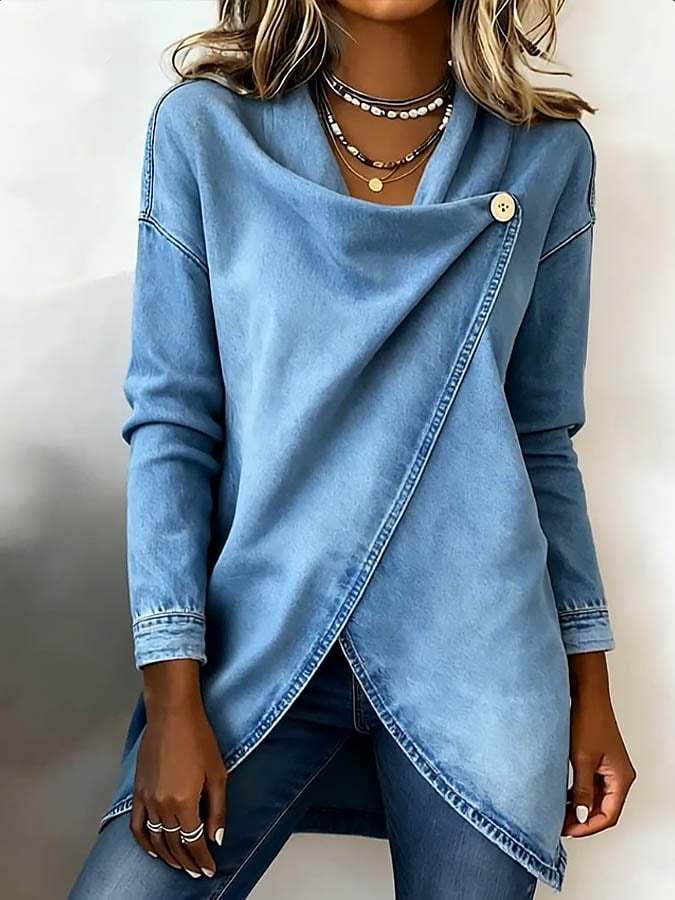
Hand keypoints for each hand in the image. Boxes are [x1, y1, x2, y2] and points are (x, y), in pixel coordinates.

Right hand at [129, 659, 227, 877]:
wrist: (172, 715)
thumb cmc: (199, 739)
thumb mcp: (217, 773)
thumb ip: (217, 809)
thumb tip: (216, 838)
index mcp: (184, 802)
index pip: (193, 841)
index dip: (202, 858)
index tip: (210, 870)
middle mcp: (162, 805)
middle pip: (174, 844)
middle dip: (187, 861)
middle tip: (197, 871)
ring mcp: (147, 799)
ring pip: (156, 839)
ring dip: (168, 856)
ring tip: (180, 865)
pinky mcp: (138, 792)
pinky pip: (137, 826)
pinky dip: (144, 843)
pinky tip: (153, 851)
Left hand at [563, 651, 635, 837]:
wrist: (586, 694)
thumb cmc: (589, 719)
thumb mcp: (582, 759)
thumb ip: (582, 789)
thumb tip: (581, 815)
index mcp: (621, 778)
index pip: (608, 815)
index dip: (588, 826)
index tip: (569, 830)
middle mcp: (618, 775)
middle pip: (603, 808)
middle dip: (582, 819)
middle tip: (560, 824)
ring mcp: (608, 768)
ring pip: (596, 797)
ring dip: (579, 806)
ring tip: (558, 812)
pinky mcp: (598, 760)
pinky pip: (590, 784)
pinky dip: (577, 793)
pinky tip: (561, 795)